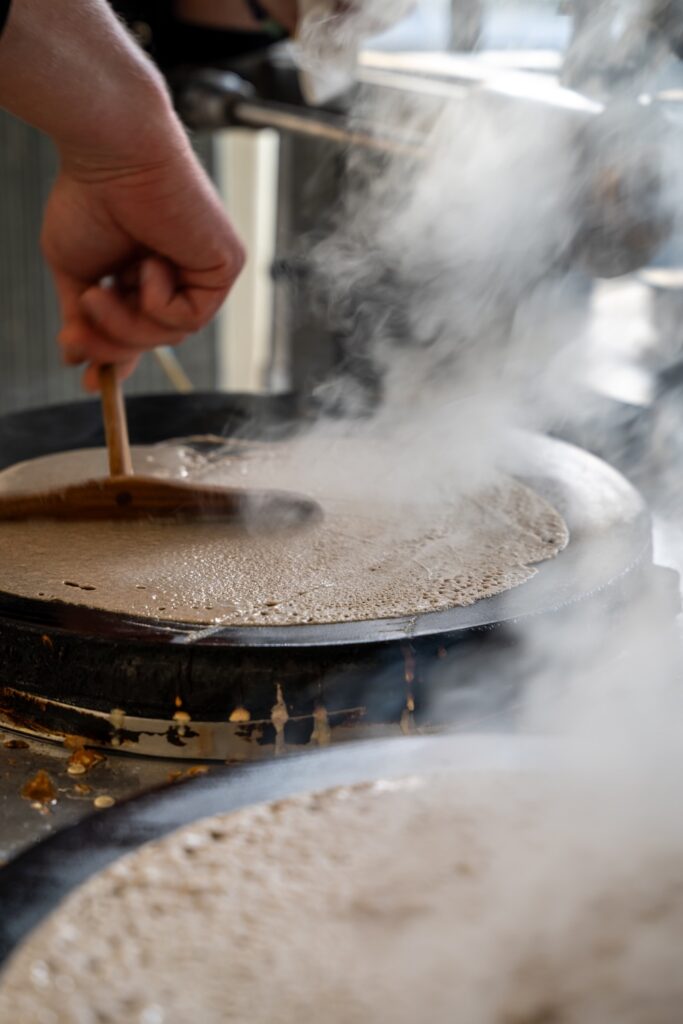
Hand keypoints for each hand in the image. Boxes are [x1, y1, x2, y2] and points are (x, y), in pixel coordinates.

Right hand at [42, 142, 244, 390]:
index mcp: (151, 270)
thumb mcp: (77, 272)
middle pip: (154, 338)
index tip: (90, 381)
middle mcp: (183, 271)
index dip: (116, 355)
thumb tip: (77, 358)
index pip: (142, 327)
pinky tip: (148, 264)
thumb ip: (85, 317)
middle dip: (112, 345)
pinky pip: (189, 318)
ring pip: (170, 335)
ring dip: (126, 326)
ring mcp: (206, 270)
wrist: (110, 151)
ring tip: (98, 293)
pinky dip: (158, 303)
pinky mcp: (225, 266)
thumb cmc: (90, 196)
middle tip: (76, 340)